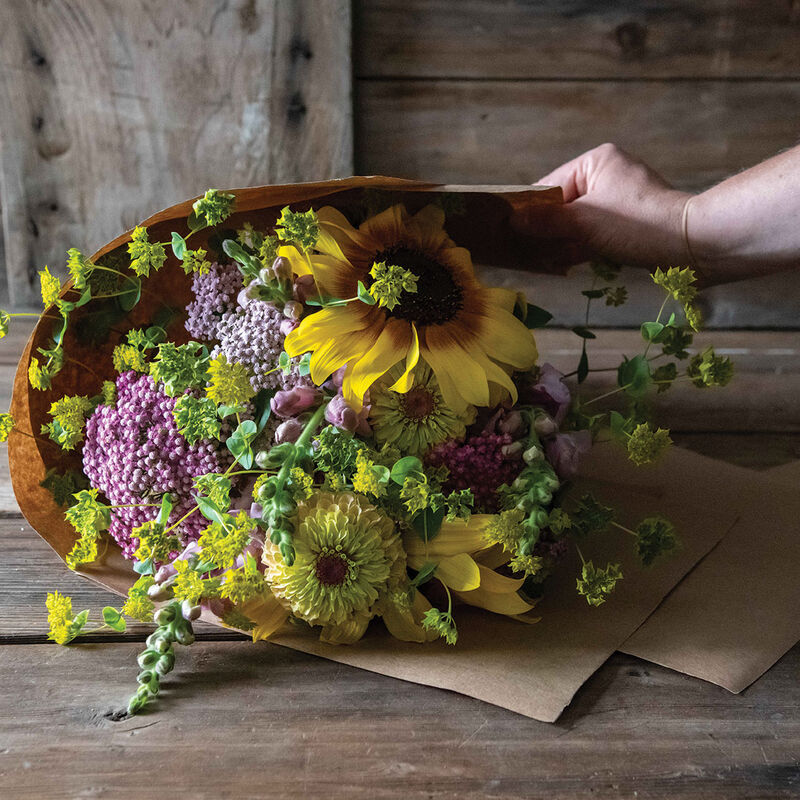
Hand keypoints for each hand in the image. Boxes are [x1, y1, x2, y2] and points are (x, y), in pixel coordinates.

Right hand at [514, 143, 690, 272]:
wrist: (693, 245)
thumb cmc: (637, 225)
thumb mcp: (584, 222)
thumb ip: (546, 222)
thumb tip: (512, 221)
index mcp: (595, 162)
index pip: (549, 187)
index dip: (530, 212)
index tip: (512, 234)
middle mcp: (607, 175)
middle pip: (562, 205)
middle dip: (545, 231)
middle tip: (526, 253)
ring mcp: (618, 199)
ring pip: (576, 222)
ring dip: (561, 243)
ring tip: (543, 261)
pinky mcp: (628, 222)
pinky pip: (593, 232)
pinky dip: (580, 247)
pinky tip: (565, 263)